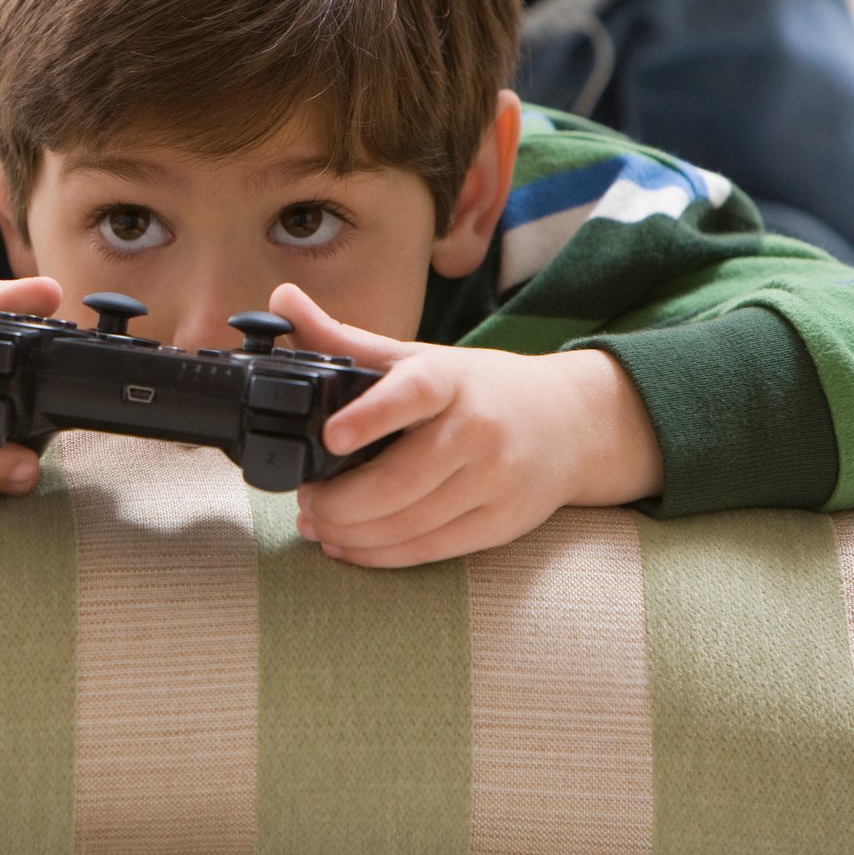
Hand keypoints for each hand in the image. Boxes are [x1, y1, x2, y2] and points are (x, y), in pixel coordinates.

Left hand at [271, 282, 662, 568]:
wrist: (570, 423)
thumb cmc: (479, 388)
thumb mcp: (418, 357)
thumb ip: (346, 339)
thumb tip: (282, 299)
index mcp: (452, 379)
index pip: (415, 393)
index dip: (372, 415)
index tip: (331, 436)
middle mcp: (478, 429)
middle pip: (401, 481)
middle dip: (338, 501)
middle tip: (305, 499)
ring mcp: (494, 481)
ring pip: (409, 524)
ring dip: (350, 533)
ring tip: (316, 523)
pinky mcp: (501, 523)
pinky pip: (430, 550)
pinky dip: (379, 555)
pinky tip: (346, 546)